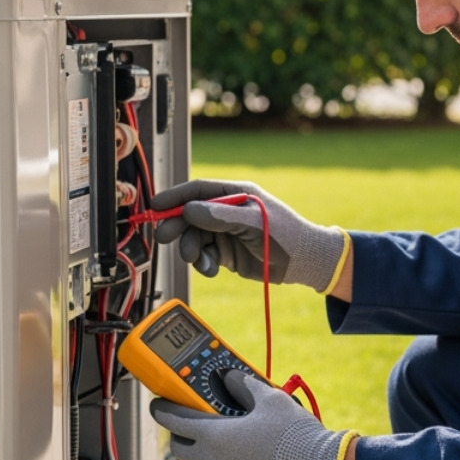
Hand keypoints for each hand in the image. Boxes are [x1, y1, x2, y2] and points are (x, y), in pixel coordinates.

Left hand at [148, 369, 354, 459]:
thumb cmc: (295, 434)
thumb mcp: (270, 398)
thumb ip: (244, 385)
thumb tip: (230, 377)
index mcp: (215, 437)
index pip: (175, 421)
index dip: (163, 410)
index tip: (157, 405)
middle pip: (182, 449)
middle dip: (183, 435)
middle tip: (195, 422)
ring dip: (212, 453)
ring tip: (237, 440)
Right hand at [150, 179, 348, 292]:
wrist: (303, 262)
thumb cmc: (285, 235)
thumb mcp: (253, 222)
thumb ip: (220, 216)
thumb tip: (189, 209)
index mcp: (235, 194)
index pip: (198, 190)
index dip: (175, 197)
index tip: (156, 206)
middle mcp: (227, 211)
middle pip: (190, 215)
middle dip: (177, 227)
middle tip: (165, 238)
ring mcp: (226, 232)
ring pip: (194, 237)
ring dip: (191, 249)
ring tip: (200, 261)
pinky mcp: (227, 252)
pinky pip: (205, 255)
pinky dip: (204, 263)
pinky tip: (212, 268)